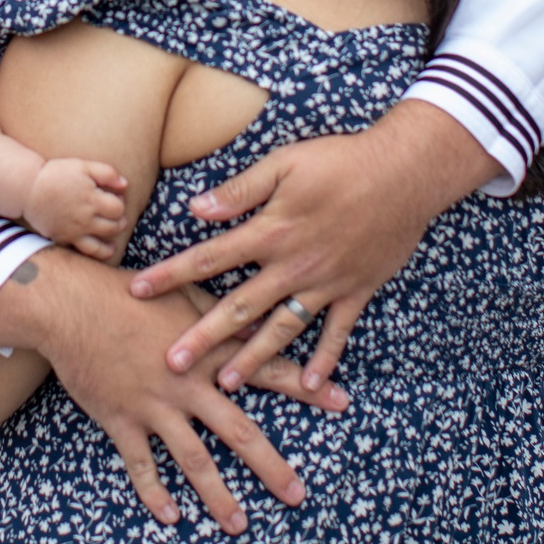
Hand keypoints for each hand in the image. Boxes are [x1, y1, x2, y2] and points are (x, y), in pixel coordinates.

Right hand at [23, 157, 126, 256]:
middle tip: (114, 214)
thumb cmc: (56, 174)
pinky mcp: (63, 239)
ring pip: (101, 247)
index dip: (120, 202)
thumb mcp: (82, 165)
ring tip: (112, 241)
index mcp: (92, 199)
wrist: (28, 188)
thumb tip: (125, 184)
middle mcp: (85, 219)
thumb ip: (106, 173)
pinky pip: (83, 253)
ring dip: (111, 244)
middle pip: (113, 227)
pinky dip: (94, 254)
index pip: (118, 209)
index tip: (115, 197)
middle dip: (119, 221)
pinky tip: (98, 250)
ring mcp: (74, 232)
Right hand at [30, 253, 348, 534]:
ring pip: (194, 460)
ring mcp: (155, 405)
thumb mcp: (184, 293)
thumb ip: (222, 313)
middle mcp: (188, 384)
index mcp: (208, 350)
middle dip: (271, 466)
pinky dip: (155, 493)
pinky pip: (142, 465)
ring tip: (239, 524)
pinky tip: (171, 517)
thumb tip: (260, 318)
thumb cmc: (130, 293)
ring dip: (219, 495)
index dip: (306, 386)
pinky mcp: (123, 419)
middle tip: (297, 494)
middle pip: (238, 431)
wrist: (73, 303)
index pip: (267, 369)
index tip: (342, 402)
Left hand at [129, 100, 497, 393]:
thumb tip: (195, 208)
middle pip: (238, 306)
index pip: (210, 257)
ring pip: (282, 328)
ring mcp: (326, 282)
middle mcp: (293, 264)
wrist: (404, 172)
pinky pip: (337, 331)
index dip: (171, 274)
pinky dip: (325, 358)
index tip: (138, 290)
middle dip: (202, 336)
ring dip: (253, 357)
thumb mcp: (284, 164)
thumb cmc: (341, 160)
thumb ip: (239, 191)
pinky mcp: (356, 289)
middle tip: (170, 363)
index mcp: (271, 231)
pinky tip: (310, 383)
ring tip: (226, 382)